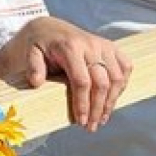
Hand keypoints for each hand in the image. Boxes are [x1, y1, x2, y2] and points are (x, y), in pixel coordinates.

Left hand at [0, 16, 131, 130]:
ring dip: (111, 101)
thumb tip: (36, 82)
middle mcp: (91, 45)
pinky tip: (112, 99)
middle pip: (102, 83)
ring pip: (117, 77)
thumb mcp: (30, 52)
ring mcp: (103, 45)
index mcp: (70, 47)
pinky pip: (125, 67)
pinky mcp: (112, 47)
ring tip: (101, 119)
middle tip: (91, 127)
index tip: (80, 122)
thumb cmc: (39, 44)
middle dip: (97, 108)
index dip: (83, 104)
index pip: (82, 81)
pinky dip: (122, 85)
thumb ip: (33, 66)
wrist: (50, 28)